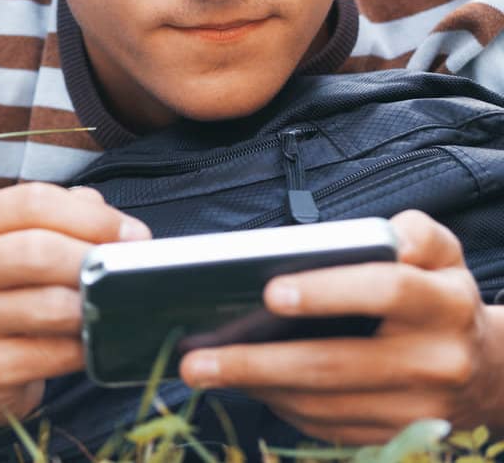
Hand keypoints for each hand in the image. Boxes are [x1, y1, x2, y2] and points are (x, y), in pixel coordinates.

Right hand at [0, 182, 150, 426]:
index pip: (32, 202)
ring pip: (52, 305)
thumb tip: (123, 230)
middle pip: (39, 250)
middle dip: (95, 260)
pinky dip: (85, 347)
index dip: (92, 216)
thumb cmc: (2, 291)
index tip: (132, 234)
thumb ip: (63, 219)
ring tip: (110, 305)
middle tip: (128, 271)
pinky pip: (56, 353)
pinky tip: (90, 342)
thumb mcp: (16, 241)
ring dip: (93, 306)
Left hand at [179, 210, 503, 443]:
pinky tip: (241, 386)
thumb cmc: (439, 296)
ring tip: (201, 371)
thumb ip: (415, 233)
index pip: (387, 291)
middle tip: (195, 358)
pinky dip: (279, 408)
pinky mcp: (395, 437)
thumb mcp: (441, 254)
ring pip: (323, 404)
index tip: (269, 291)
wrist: (487, 374)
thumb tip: (385, 237)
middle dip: (256, 362)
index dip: (328, 291)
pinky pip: (328, 427)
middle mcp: (435, 363)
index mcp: (444, 306)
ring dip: (255, 388)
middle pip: (335, 364)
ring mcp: (416, 410)